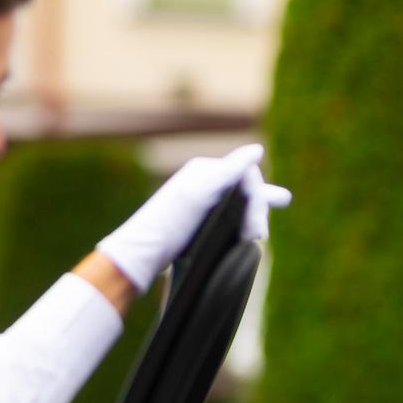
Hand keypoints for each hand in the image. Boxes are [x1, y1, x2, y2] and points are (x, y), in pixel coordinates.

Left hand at [94, 143, 291, 288]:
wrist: (142, 252)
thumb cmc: (169, 221)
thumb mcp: (199, 193)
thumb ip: (229, 170)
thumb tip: (257, 150)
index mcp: (206, 171)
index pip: (247, 175)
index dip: (259, 199)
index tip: (257, 231)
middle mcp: (206, 183)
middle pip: (246, 191)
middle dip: (259, 211)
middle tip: (260, 236)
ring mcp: (204, 203)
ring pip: (241, 206)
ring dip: (255, 218)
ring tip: (259, 235)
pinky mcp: (200, 223)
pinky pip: (231, 218)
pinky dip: (243, 226)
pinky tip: (249, 236)